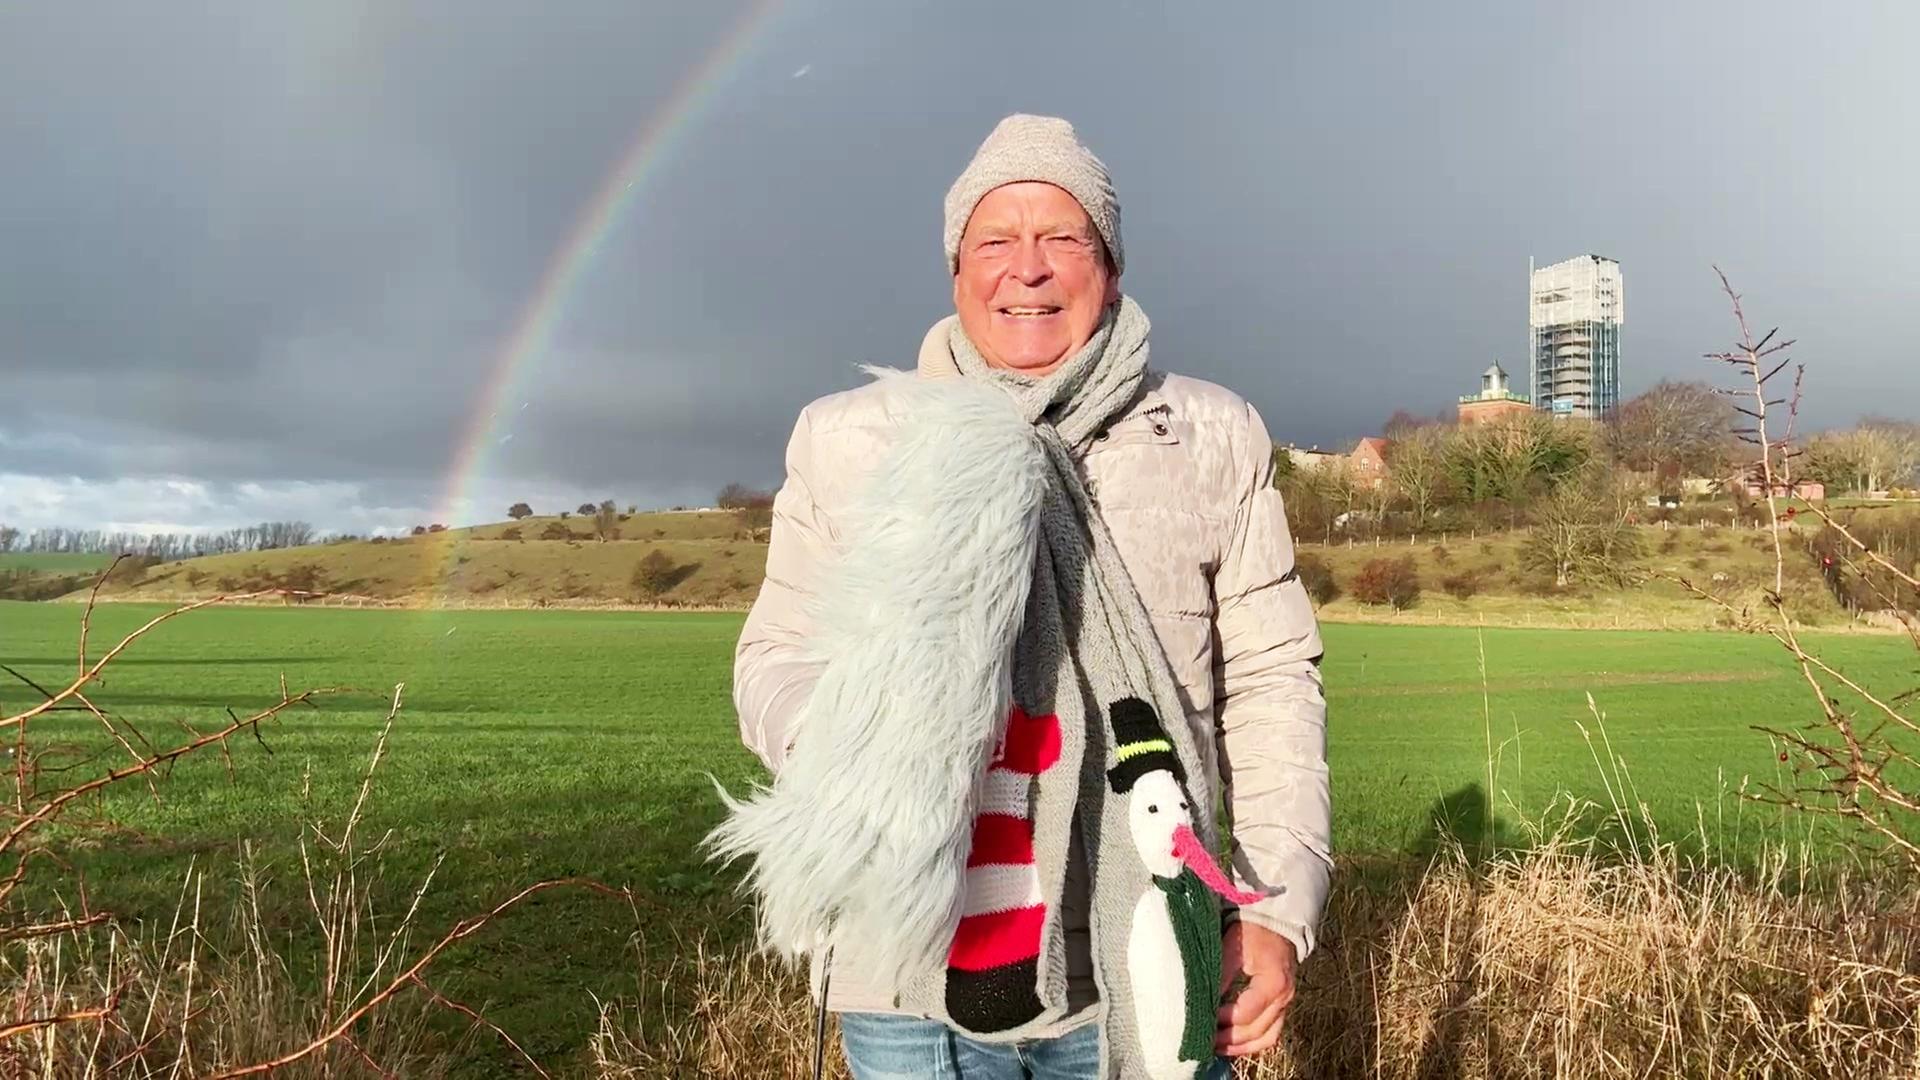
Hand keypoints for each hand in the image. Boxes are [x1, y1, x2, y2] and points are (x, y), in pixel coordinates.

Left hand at [1215, 921, 1296, 1056]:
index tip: (1203, 1017)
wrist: (1276, 923)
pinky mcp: (1281, 1006)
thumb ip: (1220, 974)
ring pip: (1266, 1038)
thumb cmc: (1253, 931)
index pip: (1246, 1013)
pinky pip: (1270, 1033)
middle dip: (1229, 1039)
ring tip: (1215, 1048)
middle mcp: (1284, 998)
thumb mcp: (1233, 947)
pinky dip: (1251, 1041)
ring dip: (1241, 1047)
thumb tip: (1203, 999)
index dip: (1223, 1019)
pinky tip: (1232, 1043)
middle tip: (1203, 1039)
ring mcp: (1285, 1004)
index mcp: (1273, 983)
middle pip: (1257, 1031)